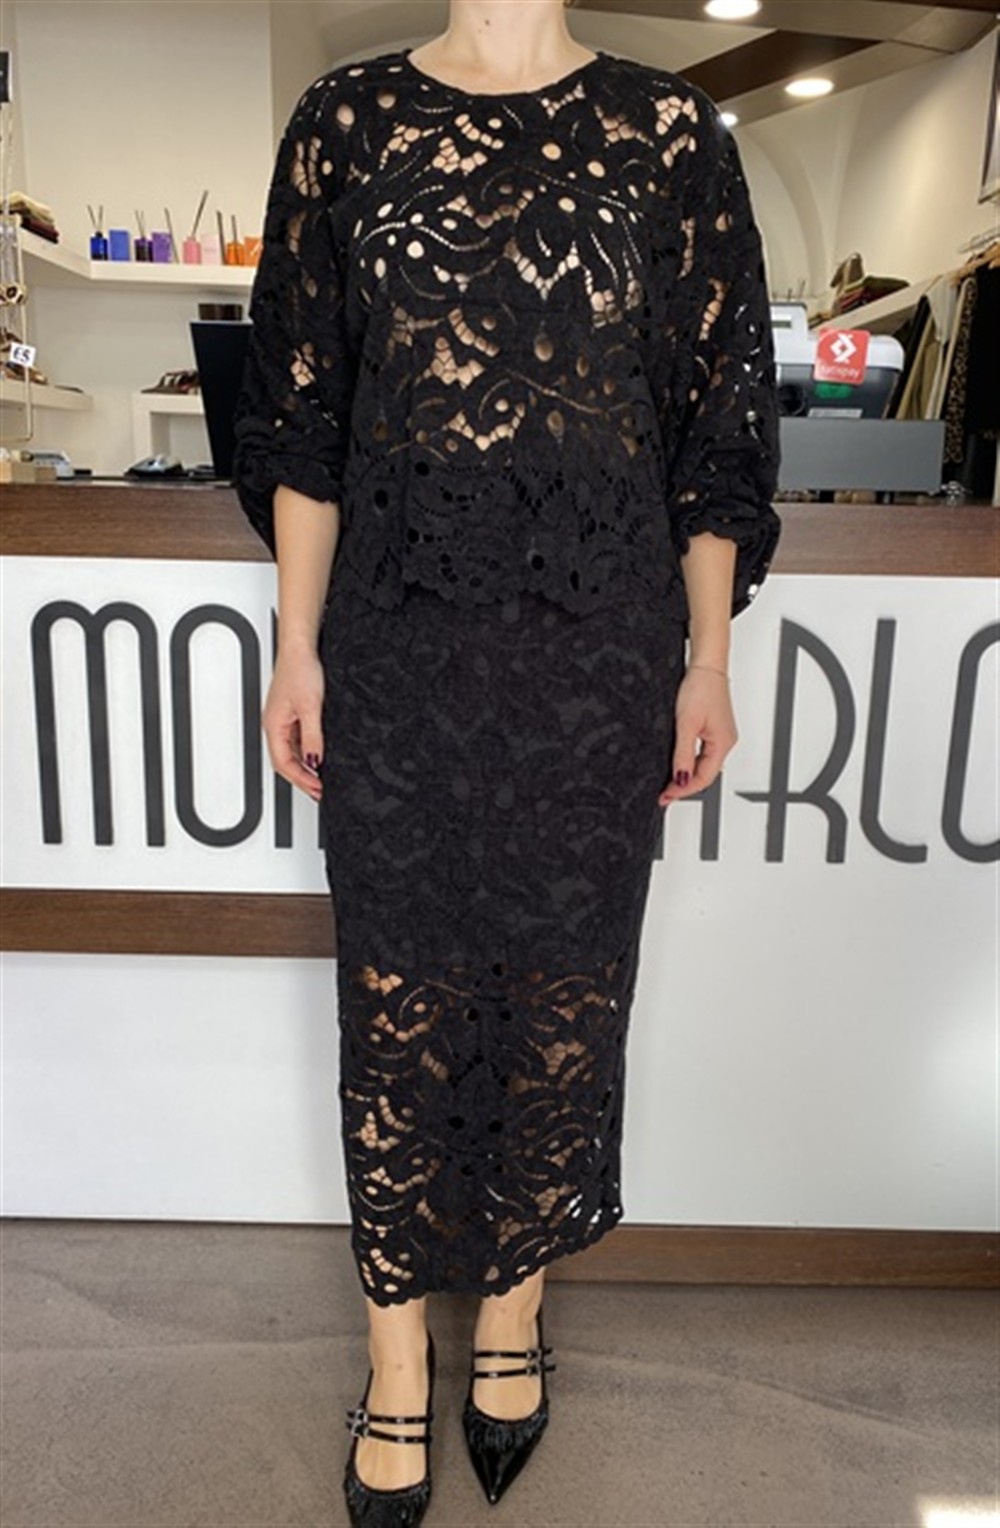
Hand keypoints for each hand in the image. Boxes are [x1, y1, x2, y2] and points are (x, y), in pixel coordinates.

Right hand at [262, 645, 324, 801]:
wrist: (300, 648)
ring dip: (304, 767)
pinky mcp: (292, 712)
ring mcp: (283, 719)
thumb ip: (312, 737)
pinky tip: (318, 755)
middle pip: (284, 761)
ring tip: (320, 778)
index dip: (300, 780)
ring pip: (290, 752)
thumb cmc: (300, 670)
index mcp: (274, 726)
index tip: (316, 789)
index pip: (283, 764)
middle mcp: (275, 725)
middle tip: (319, 790)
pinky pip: (297, 740)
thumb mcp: (311, 708)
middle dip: (301, 778)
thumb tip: (314, 760)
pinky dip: (306, 752)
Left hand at [658, 664, 737, 806]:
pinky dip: (690, 762)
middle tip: (664, 794)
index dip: (683, 790)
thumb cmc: (701, 688)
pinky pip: (703, 753)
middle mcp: (725, 742)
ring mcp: (721, 735)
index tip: (666, 796)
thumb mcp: (686, 724)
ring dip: (687, 775)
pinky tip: (679, 764)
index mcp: (722, 744)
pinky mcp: (714, 728)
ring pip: (704, 764)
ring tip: (669, 783)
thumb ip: (683, 754)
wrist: (706, 666)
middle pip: (705, 774)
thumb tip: (681, 778)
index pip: (703, 778)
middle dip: (684, 786)